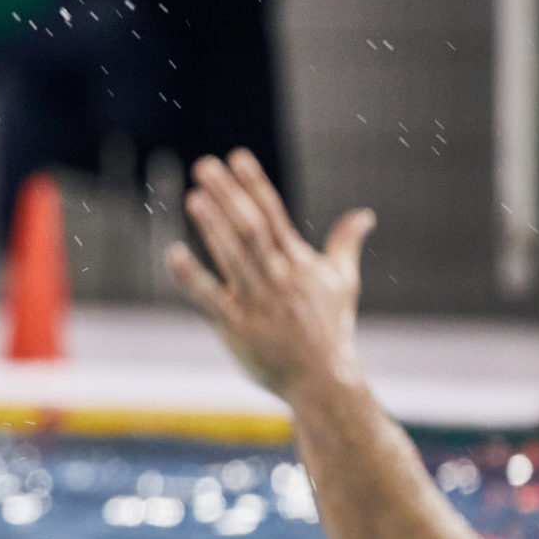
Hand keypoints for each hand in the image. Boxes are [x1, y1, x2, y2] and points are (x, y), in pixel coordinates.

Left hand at [168, 149, 376, 402]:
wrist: (324, 381)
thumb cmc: (331, 331)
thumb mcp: (344, 283)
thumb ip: (346, 245)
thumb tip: (365, 215)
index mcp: (299, 263)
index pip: (274, 214)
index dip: (254, 184)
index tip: (237, 157)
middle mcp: (279, 277)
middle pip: (251, 228)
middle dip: (229, 196)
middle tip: (205, 166)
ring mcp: (258, 302)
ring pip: (234, 257)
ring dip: (213, 226)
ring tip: (194, 197)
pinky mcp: (238, 327)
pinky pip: (211, 298)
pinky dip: (192, 276)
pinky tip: (173, 253)